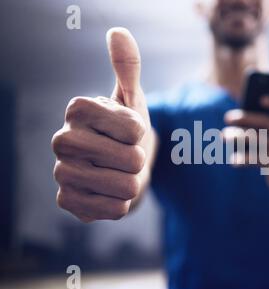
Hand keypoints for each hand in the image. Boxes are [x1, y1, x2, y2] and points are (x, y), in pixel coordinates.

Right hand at [52, 28, 151, 221]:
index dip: (141, 133)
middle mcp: (62, 139)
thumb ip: (128, 68)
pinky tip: (107, 192)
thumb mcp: (133, 100)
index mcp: (78, 109)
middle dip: (139, 160)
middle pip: (133, 160)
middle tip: (124, 155)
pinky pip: (115, 210)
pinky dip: (121, 204)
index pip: (135, 128)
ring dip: (132, 183)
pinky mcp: (67, 202)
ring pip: (127, 187)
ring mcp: (62, 173)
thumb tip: (118, 33)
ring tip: (117, 173)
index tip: (129, 130)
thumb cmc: (126, 133)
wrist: (117, 168)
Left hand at [224, 96, 268, 201]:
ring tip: (224, 135)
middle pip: (267, 122)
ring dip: (238, 136)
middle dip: (245, 118)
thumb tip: (239, 123)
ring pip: (259, 140)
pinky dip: (244, 159)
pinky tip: (233, 160)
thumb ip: (268, 131)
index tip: (260, 99)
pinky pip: (258, 159)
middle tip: (228, 118)